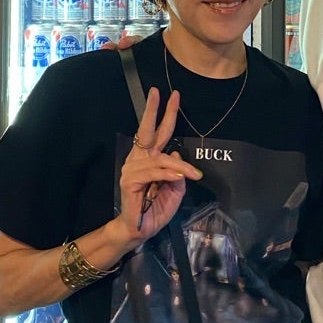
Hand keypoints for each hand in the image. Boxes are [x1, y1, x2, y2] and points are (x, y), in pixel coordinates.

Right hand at [118, 86, 199, 243]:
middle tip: (163, 93)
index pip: (157, 132)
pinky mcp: (129, 181)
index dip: (165, 114)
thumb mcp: (175, 191)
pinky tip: (178, 177)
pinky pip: (153, 173)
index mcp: (148, 158)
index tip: (173, 96)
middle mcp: (138, 158)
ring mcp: (132, 168)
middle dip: (155, 111)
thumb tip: (177, 153)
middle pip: (147, 130)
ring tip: (193, 174)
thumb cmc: (156, 209)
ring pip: (160, 159)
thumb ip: (178, 173)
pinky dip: (168, 174)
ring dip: (180, 167)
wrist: (139, 229)